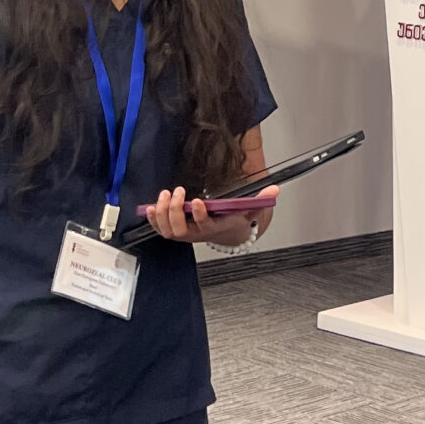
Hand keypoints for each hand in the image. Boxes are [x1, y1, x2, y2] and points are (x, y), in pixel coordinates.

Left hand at [146, 184, 278, 247]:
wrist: (226, 232)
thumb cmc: (234, 219)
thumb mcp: (249, 210)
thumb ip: (260, 200)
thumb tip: (274, 190)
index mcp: (213, 228)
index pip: (205, 225)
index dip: (199, 215)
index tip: (197, 200)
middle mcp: (196, 234)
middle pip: (180, 229)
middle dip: (175, 210)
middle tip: (178, 191)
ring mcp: (184, 233)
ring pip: (168, 230)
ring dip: (162, 213)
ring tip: (165, 194)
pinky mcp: (175, 230)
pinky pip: (160, 229)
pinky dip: (152, 220)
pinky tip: (150, 206)